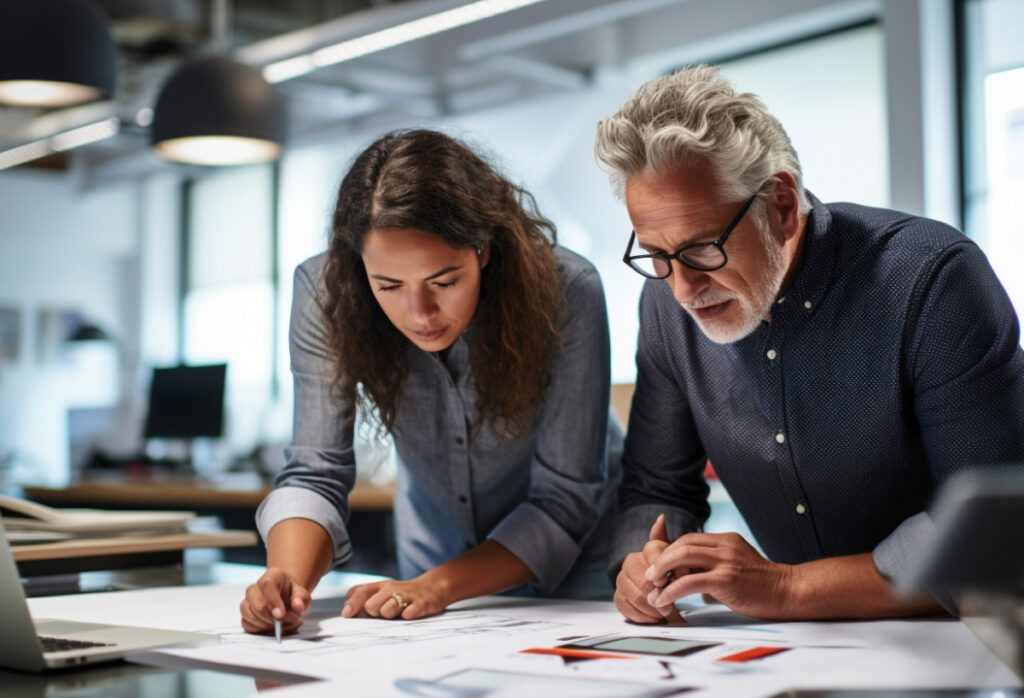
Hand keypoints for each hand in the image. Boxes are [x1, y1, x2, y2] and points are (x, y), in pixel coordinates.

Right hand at [240, 567, 311, 634]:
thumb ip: (301, 598)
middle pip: (257, 604)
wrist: (287, 599)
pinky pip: (247, 624)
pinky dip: (260, 629)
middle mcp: (256, 587)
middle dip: (272, 618)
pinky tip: (271, 627)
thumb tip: (298, 605)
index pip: (267, 585)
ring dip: (267, 625)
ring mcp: (248, 601)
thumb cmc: (293, 595)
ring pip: (249, 615)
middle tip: (289, 621)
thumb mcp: (302, 595)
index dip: (273, 601)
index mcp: (272, 576)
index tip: (281, 615)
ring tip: (282, 625)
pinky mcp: (246, 614)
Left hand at [342, 577, 448, 620]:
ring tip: (391, 615)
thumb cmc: (400, 596)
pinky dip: (408, 614)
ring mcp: (407, 596)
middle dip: (371, 611)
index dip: (352, 603)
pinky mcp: (422, 603)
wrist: (431, 588)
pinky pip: (412, 610)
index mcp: (380, 587)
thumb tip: (345, 612)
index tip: (346, 615)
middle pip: (372, 602)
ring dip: (388, 613)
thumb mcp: (382, 594)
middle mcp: (391, 589)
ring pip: (390, 606)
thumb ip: (363, 601)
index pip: (361, 591)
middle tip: (376, 614)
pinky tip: (407, 615)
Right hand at [614, 515, 682, 623]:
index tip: (668, 581)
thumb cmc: (673, 576)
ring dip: (650, 607)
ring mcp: (622, 580)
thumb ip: (671, 544)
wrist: (662, 594)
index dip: (660, 568)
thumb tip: (661, 518)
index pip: (651, 552)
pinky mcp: (618, 597)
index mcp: (647, 551)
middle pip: (642, 578)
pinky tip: (652, 618)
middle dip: (656, 593)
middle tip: (669, 605)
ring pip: (633, 594)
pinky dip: (641, 616)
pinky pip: (626, 607)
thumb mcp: (679, 561)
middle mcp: (631, 562)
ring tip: (664, 613)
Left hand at [645, 531, 794, 618]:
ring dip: (661, 571)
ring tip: (652, 586)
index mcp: (725, 540)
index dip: (669, 551)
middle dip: (660, 559)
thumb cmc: (761, 584)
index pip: (688, 538)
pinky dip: (671, 590)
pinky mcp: (726, 580)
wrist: (788, 592)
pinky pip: (690, 581)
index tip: (657, 566)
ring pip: (682, 557)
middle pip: (682, 544)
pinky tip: (663, 599)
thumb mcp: (736, 564)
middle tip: (649, 576)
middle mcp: (724, 546)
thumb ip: (715, 562)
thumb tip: (689, 570)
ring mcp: (726, 561)